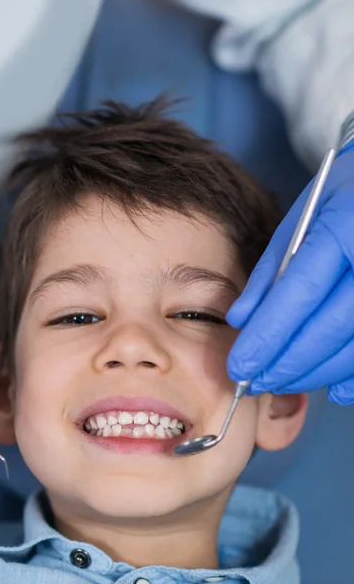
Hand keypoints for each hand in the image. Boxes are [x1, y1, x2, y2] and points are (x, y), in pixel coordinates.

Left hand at [226, 141, 353, 402]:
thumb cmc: (343, 195)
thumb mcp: (300, 219)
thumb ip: (271, 271)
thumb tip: (241, 321)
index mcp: (345, 227)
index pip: (300, 293)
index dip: (268, 336)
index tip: (241, 366)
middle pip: (332, 326)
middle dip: (289, 362)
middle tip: (256, 382)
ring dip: (318, 372)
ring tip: (282, 383)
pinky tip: (332, 388)